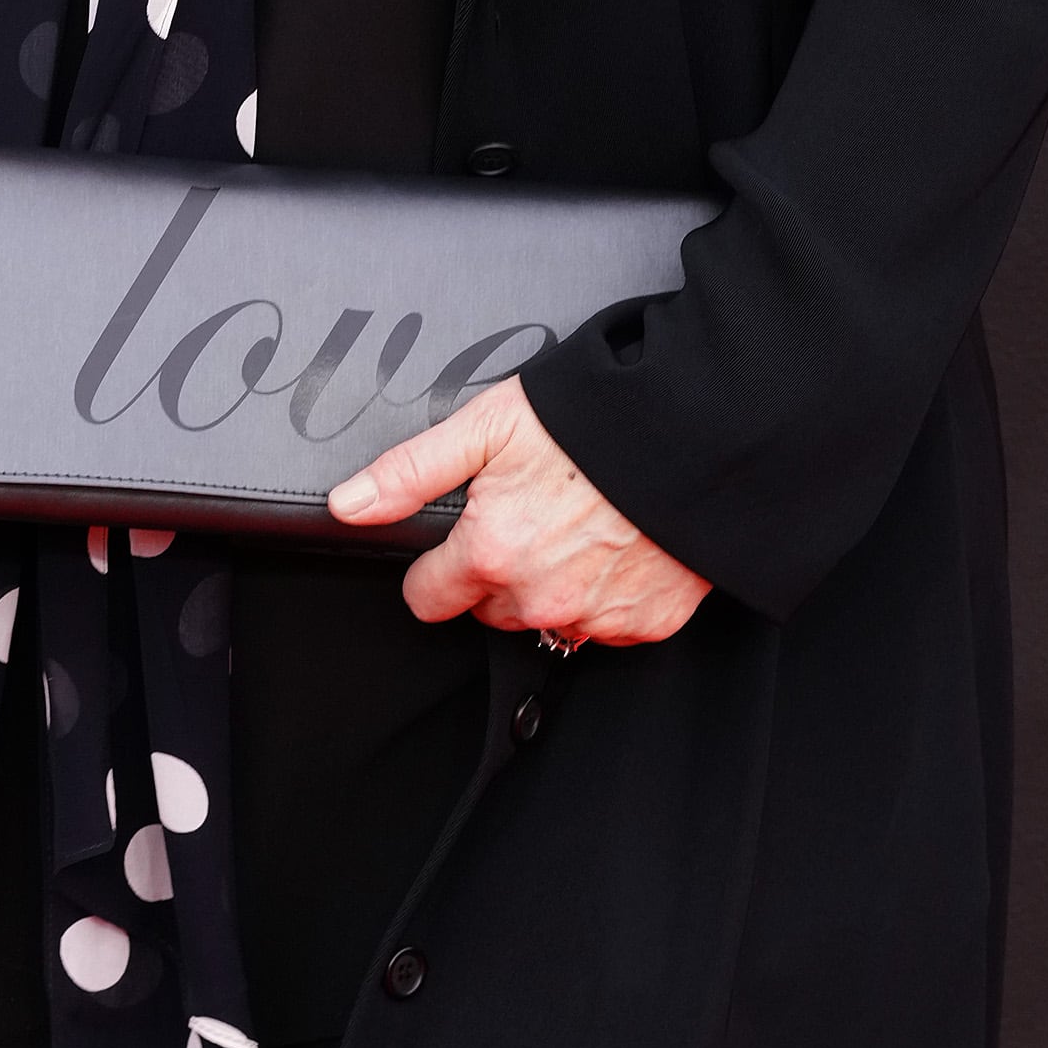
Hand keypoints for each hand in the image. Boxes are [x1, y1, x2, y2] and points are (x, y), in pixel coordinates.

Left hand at [329, 377, 711, 645]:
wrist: (698, 435)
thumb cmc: (593, 424)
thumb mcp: (488, 426)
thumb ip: (411, 472)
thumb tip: (349, 505)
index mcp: (490, 554)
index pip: (427, 598)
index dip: (437, 566)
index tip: (459, 540)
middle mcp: (539, 598)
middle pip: (488, 608)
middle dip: (498, 570)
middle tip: (533, 513)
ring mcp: (594, 617)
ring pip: (546, 618)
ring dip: (552, 584)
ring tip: (578, 524)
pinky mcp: (643, 623)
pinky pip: (604, 623)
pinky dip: (605, 593)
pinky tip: (618, 544)